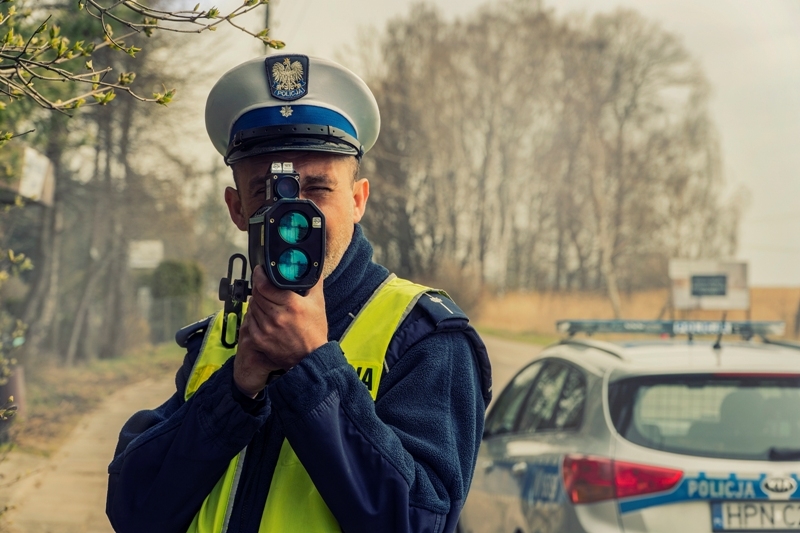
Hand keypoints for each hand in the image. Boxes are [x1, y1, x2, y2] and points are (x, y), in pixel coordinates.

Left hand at [233, 266, 327, 396]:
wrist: (310, 357)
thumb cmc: (314, 331)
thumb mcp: (318, 303)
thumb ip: (314, 282)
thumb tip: (314, 266)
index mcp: (291, 305)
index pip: (264, 285)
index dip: (259, 275)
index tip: (260, 271)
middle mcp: (277, 316)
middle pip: (256, 294)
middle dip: (259, 287)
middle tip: (264, 285)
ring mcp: (266, 329)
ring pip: (252, 306)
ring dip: (257, 301)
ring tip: (267, 301)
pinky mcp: (259, 339)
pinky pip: (250, 320)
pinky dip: (254, 315)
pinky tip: (263, 315)